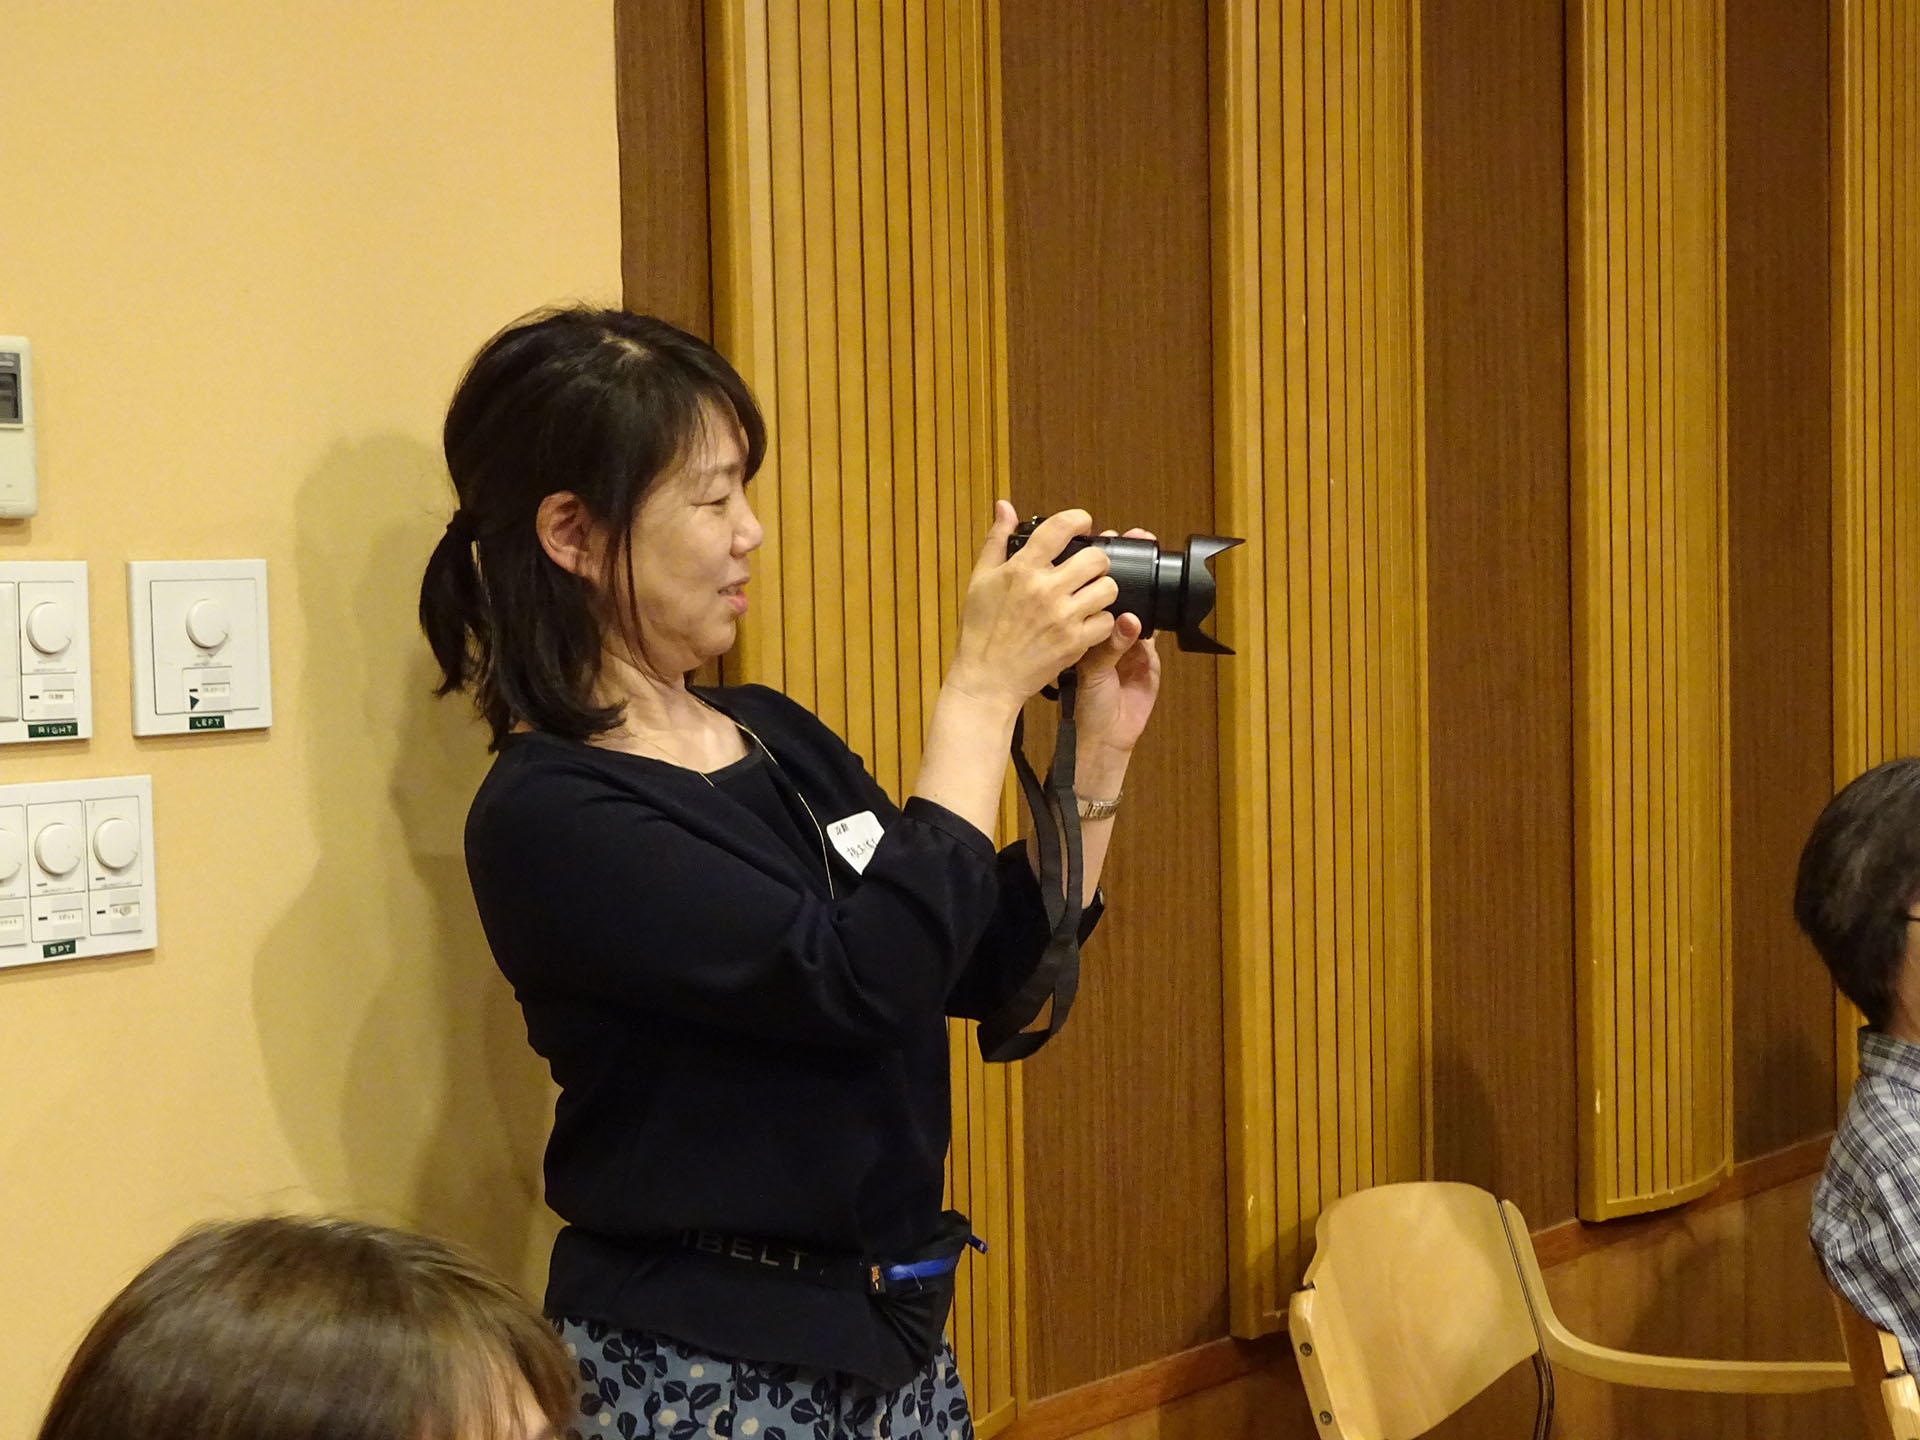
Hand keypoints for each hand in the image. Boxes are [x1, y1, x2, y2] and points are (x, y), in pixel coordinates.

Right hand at [947, 501, 1117, 710]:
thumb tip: (1004, 506)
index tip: (1083, 523)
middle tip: (1088, 568)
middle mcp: (1046, 589)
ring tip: (1090, 595)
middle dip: (1096, 560)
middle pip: (1095, 558)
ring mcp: (1063, 617)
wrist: (986, 679)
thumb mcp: (980, 580)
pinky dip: (1101, 621)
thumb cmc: (980, 631)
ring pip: (1108, 589)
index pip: (1062, 527)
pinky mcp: (1075, 643)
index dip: (1079, 519)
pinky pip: (1107, 622)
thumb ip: (996, 540)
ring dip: (1102, 589)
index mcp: (1022, 569)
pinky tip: (1087, 622)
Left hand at [1073, 528, 1163, 788]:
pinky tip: (1145, 611)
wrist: (1101, 739)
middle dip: (1117, 564)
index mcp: (1077, 625)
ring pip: (1134, 604)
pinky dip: (1149, 620)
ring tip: (1137, 565)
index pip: (1084, 586)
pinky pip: (1150, 632)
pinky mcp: (1148, 657)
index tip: (1094, 536)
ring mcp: (1128, 641)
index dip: (1090, 562)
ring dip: (1138, 585)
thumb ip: (1091, 641)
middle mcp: (1103, 629)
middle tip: (1123, 540)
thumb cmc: (1081, 706)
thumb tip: (1113, 616)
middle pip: (1112, 588)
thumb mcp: (1078, 669)